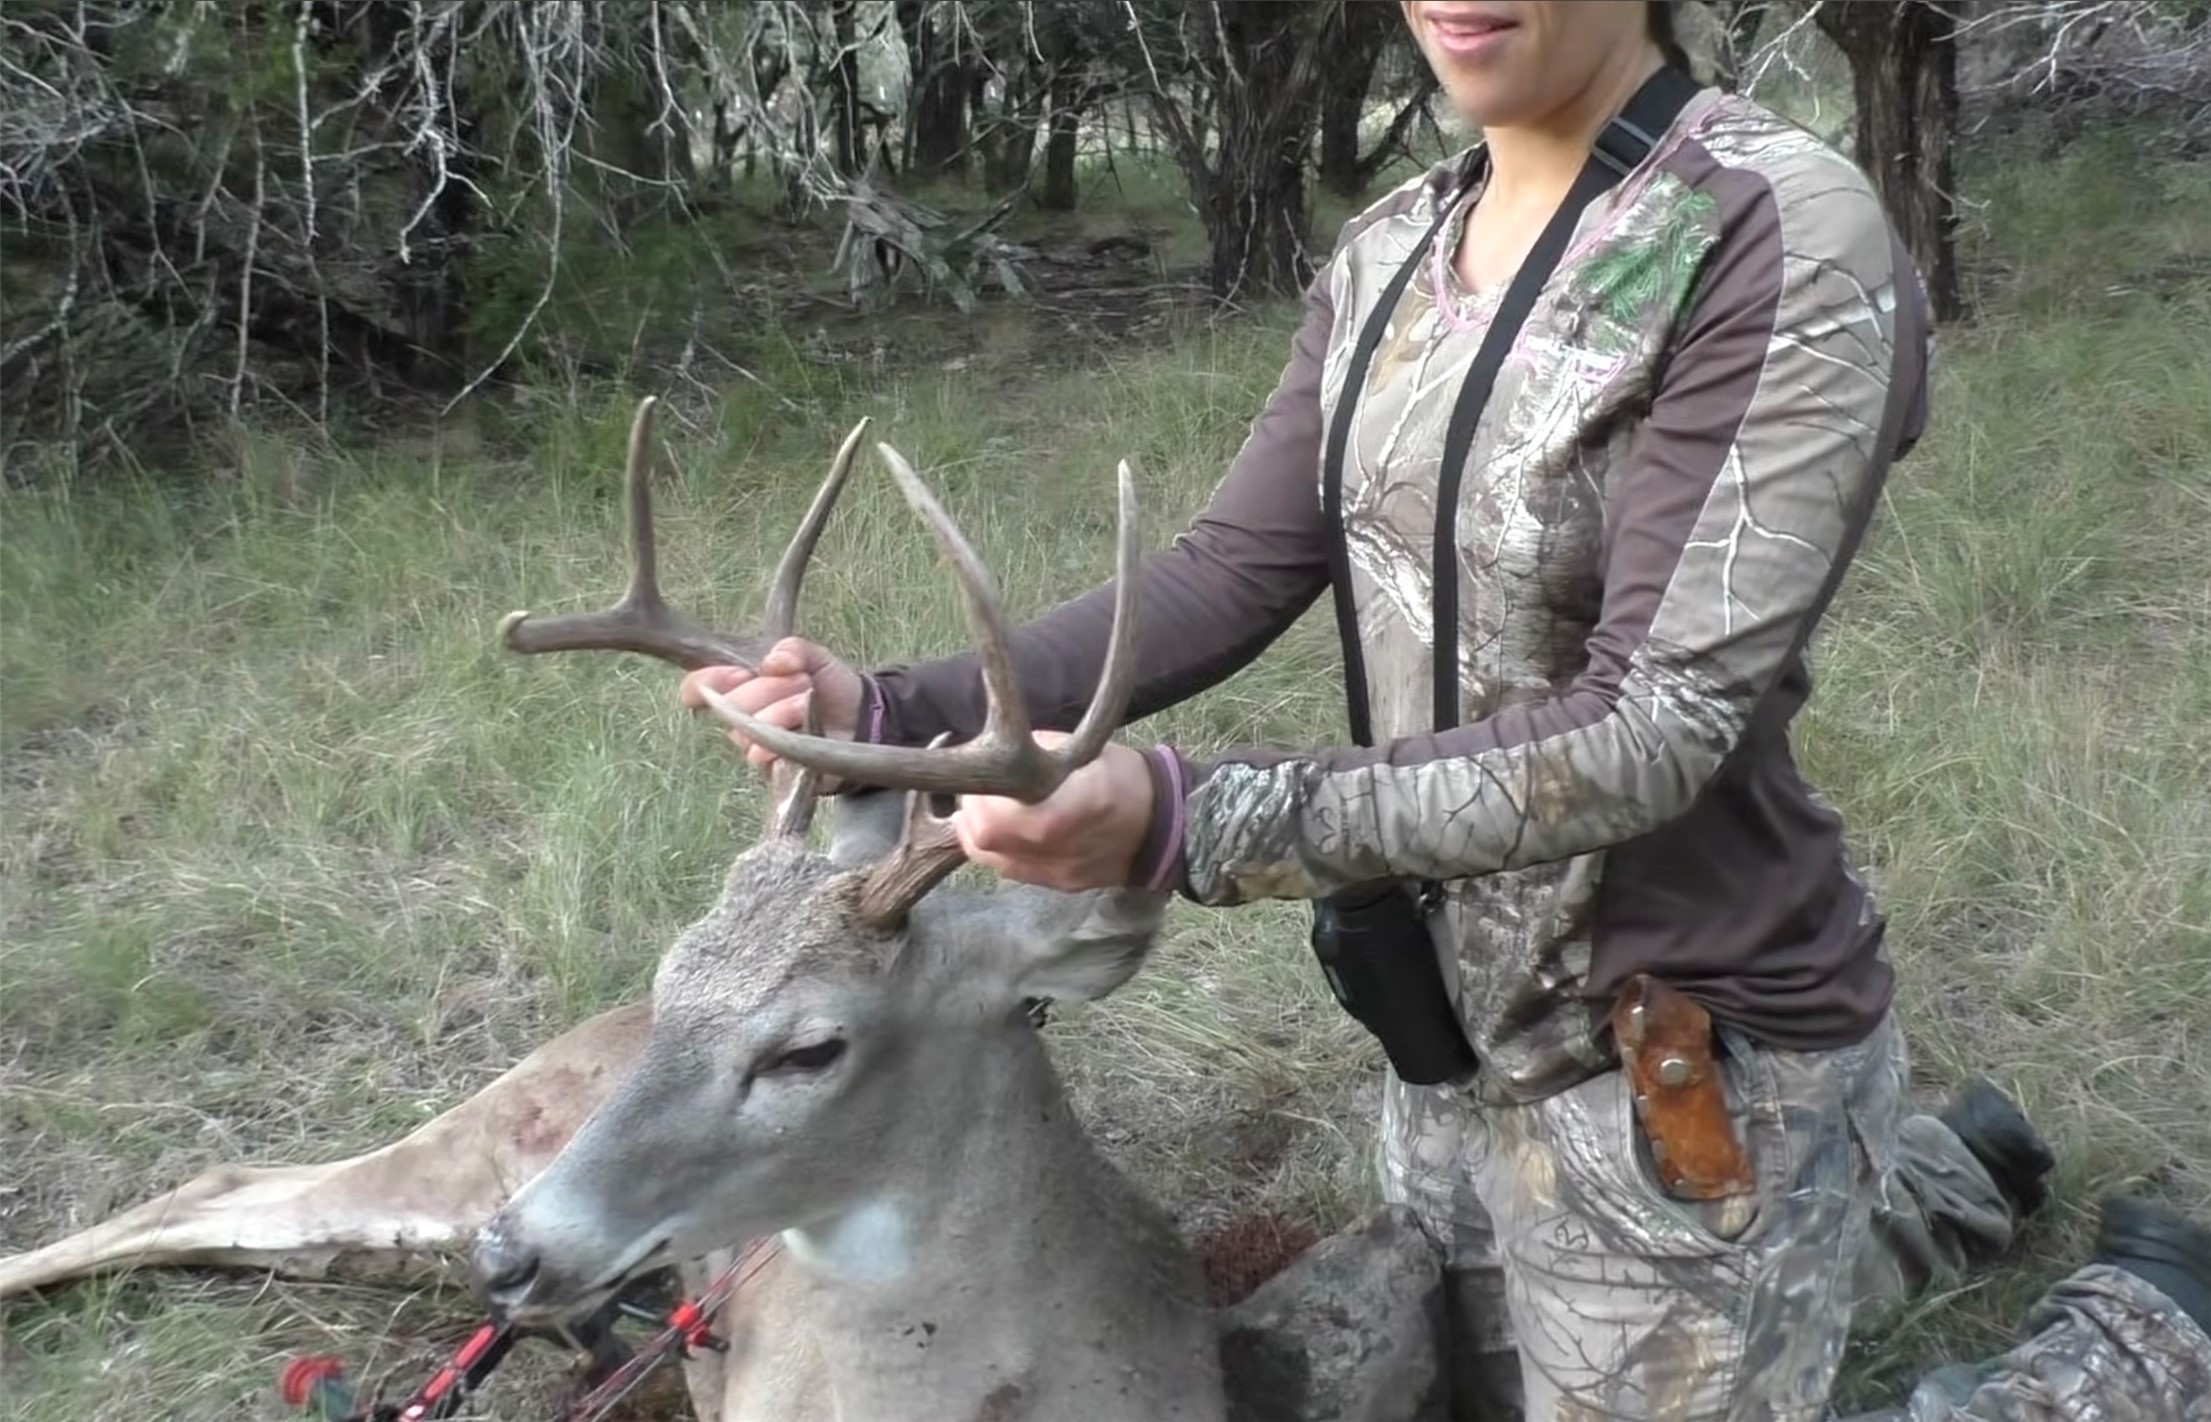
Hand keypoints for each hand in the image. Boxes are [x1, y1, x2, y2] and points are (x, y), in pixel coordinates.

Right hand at [679, 637, 865, 777]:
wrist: (865, 719)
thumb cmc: (833, 688)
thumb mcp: (816, 658)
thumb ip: (793, 650)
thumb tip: (771, 662)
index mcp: (743, 687)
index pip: (701, 685)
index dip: (708, 680)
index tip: (738, 674)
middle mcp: (743, 717)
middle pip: (728, 705)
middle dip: (765, 689)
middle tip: (799, 682)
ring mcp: (756, 744)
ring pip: (747, 730)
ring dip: (781, 711)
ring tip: (807, 703)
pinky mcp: (772, 769)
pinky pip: (761, 755)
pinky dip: (786, 736)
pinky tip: (808, 729)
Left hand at [952, 732, 1157, 891]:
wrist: (1169, 825)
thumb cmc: (1126, 777)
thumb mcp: (1081, 752)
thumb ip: (1034, 756)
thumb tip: (997, 755)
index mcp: (1061, 811)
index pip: (990, 818)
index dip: (976, 797)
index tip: (981, 777)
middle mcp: (1055, 849)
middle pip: (983, 842)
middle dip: (972, 813)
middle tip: (980, 791)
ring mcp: (1057, 873)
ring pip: (991, 860)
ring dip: (981, 833)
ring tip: (992, 809)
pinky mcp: (1061, 884)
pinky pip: (1012, 870)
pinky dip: (1000, 849)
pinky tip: (1011, 829)